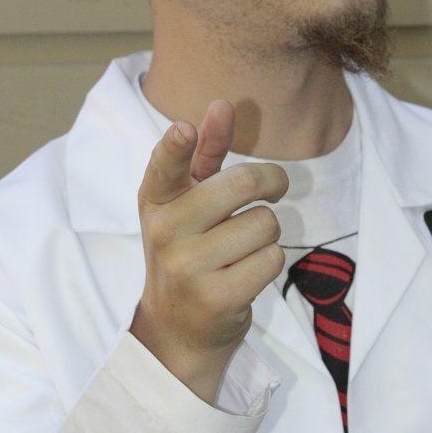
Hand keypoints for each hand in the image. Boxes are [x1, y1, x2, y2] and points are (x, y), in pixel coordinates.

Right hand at [130, 100, 288, 403]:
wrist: (176, 328)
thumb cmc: (188, 248)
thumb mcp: (188, 201)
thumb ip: (205, 152)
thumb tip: (221, 104)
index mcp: (157, 200)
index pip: (164, 167)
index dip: (176, 146)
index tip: (184, 129)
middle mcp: (166, 231)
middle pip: (244, 183)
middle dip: (273, 182)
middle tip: (274, 190)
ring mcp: (188, 268)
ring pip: (266, 224)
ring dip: (268, 233)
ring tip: (243, 247)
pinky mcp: (217, 298)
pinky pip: (273, 259)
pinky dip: (270, 262)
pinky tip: (246, 273)